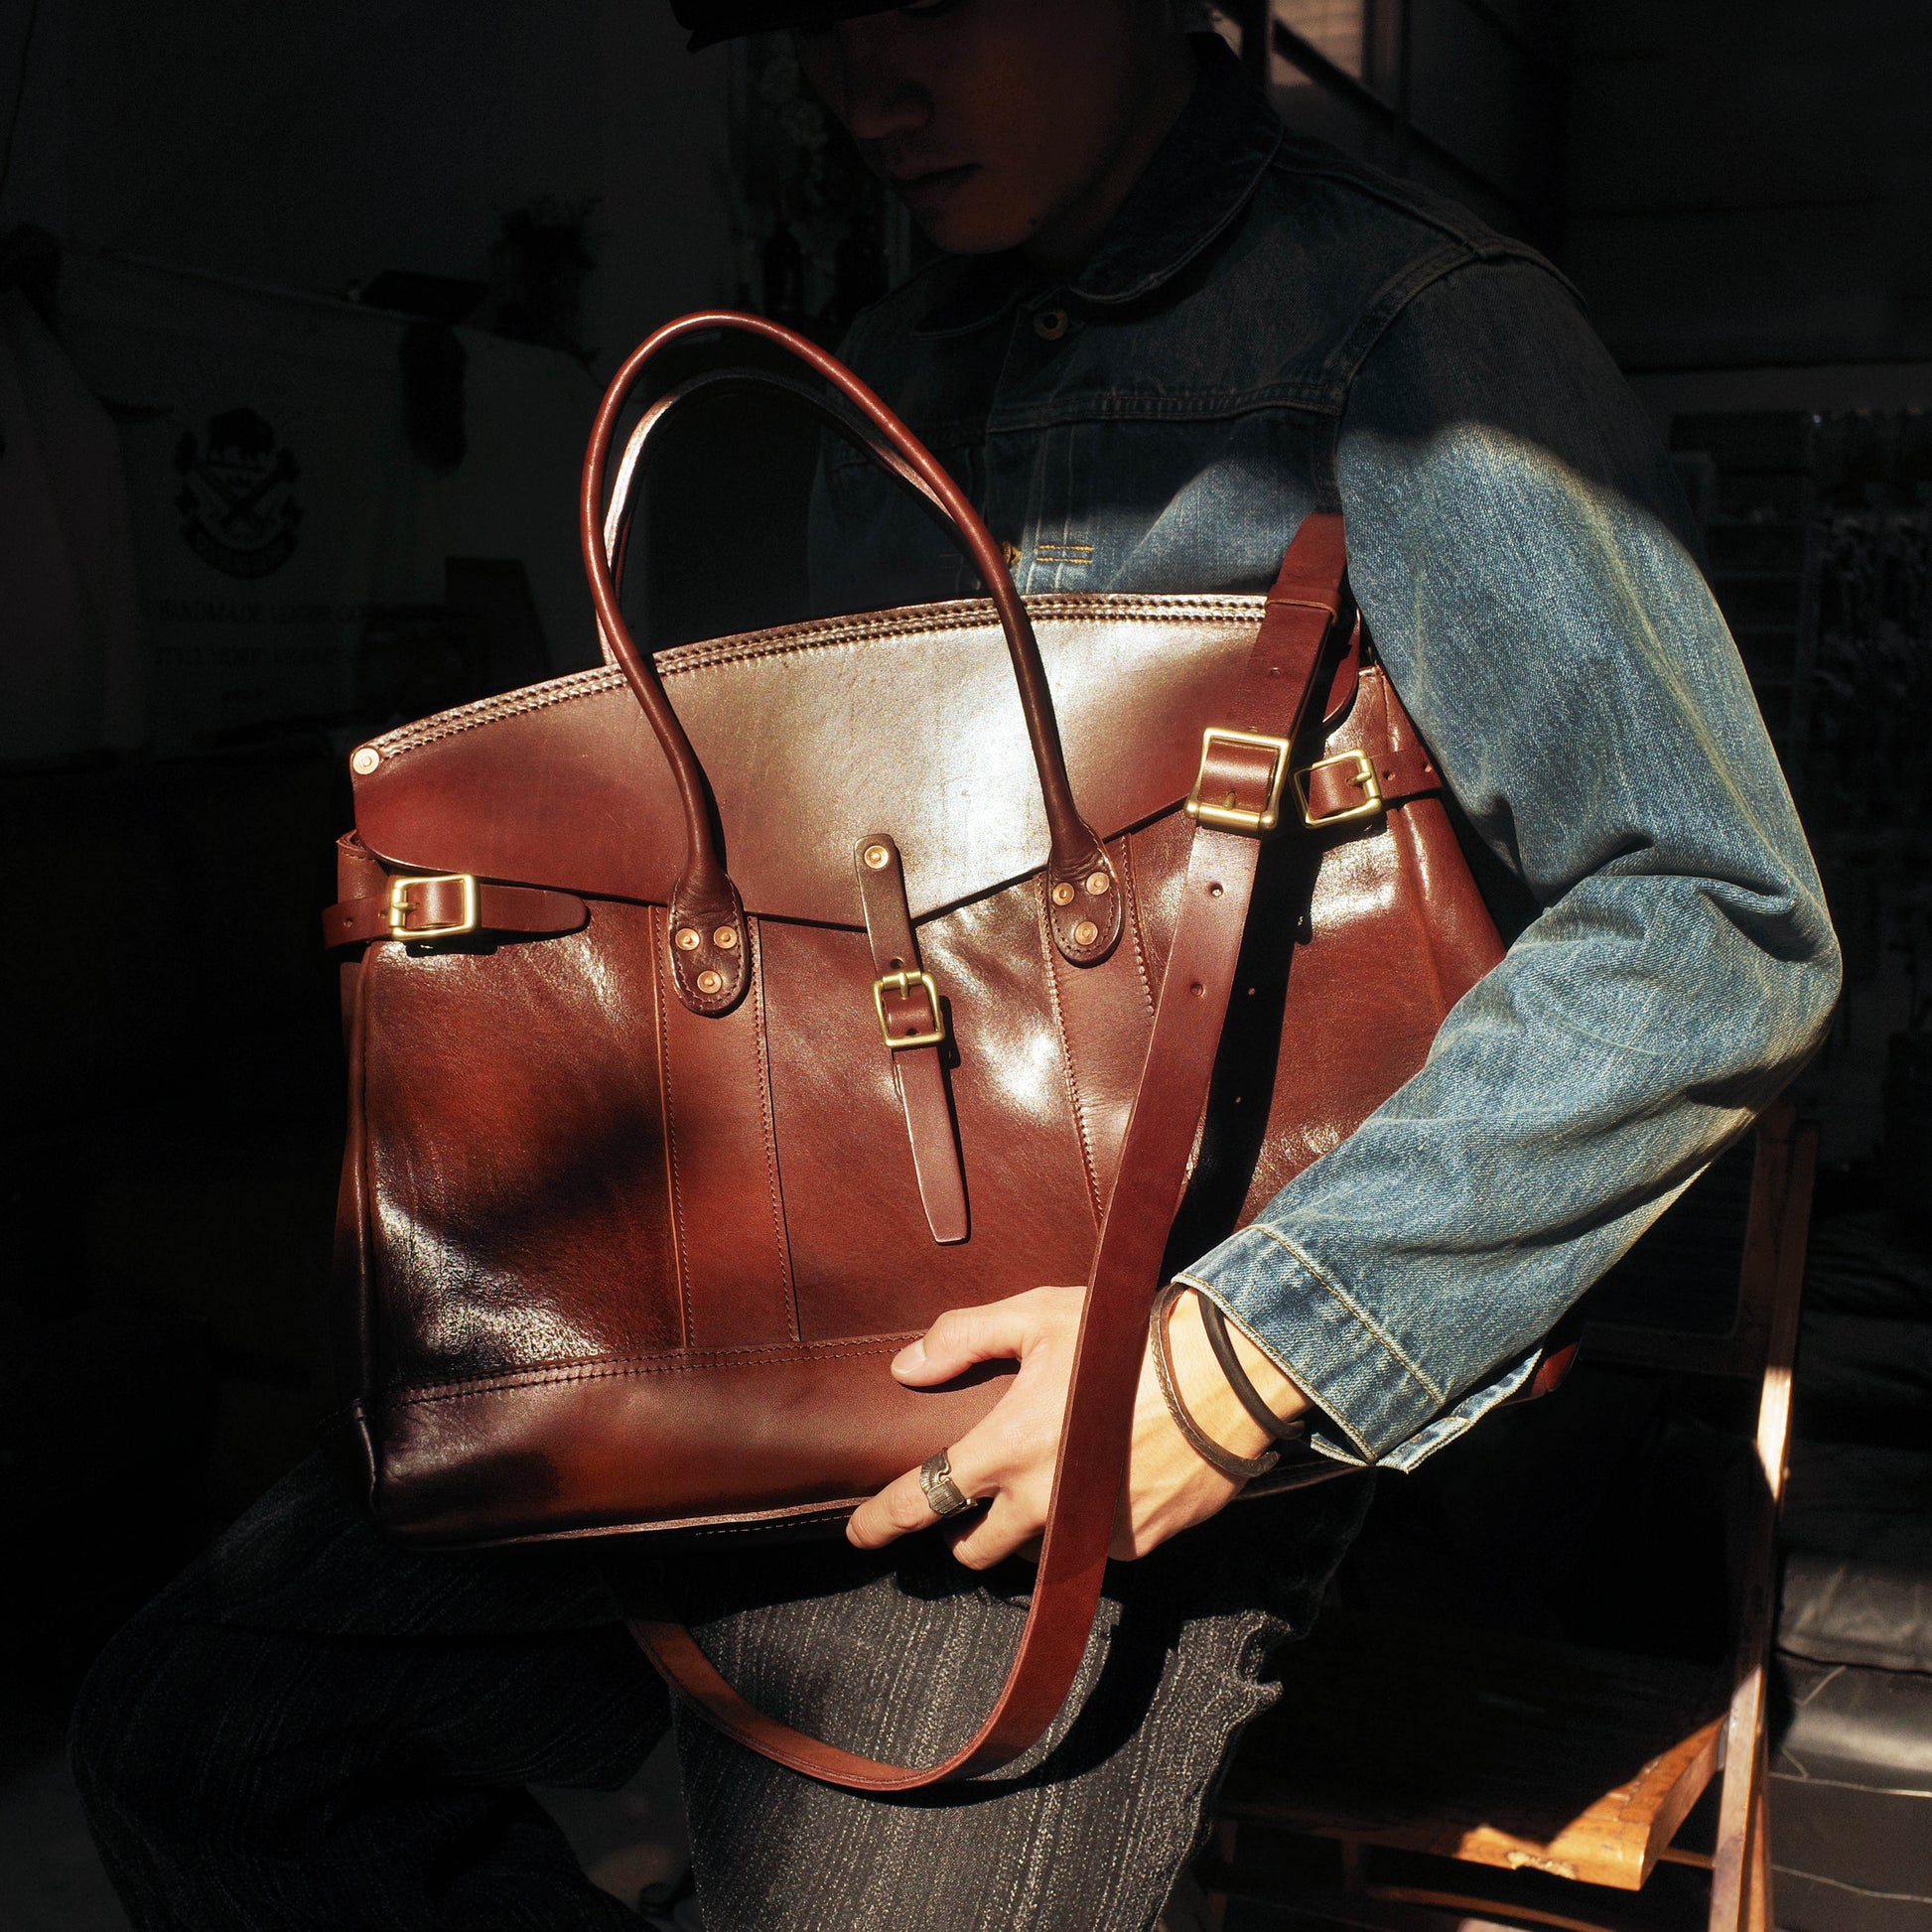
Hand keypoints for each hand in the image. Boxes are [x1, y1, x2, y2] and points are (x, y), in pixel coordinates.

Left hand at [846, 1284, 1307, 1567]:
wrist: (1225, 1372)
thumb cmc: (1125, 1335)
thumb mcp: (1036, 1316)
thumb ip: (964, 1338)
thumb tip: (905, 1367)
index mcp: (1004, 1451)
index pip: (922, 1501)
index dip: (882, 1522)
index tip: (860, 1534)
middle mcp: (1039, 1505)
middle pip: (975, 1550)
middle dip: (966, 1533)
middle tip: (973, 1505)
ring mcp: (1088, 1531)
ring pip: (1037, 1551)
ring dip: (1030, 1527)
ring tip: (1049, 1480)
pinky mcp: (1136, 1544)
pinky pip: (1094, 1543)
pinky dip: (1088, 1519)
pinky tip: (1107, 1477)